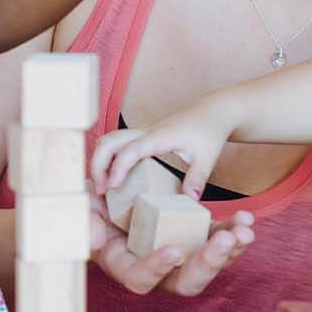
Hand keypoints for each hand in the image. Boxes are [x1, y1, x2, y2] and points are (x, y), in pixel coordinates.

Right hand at [87, 193, 256, 295]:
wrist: (114, 196)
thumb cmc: (93, 210)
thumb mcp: (82, 213)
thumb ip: (86, 225)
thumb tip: (98, 239)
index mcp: (126, 266)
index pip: (142, 279)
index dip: (156, 269)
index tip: (172, 251)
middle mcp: (158, 269)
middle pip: (186, 281)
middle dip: (208, 263)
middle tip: (223, 240)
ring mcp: (181, 255)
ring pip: (209, 264)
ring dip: (230, 249)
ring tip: (244, 229)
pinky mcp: (196, 239)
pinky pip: (218, 240)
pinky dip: (233, 230)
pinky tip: (245, 217)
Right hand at [90, 101, 238, 200]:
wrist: (213, 112)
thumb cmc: (209, 131)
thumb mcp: (208, 157)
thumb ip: (198, 177)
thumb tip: (191, 199)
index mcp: (160, 136)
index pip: (130, 150)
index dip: (118, 168)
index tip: (112, 188)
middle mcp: (146, 131)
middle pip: (109, 141)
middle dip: (98, 164)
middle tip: (100, 191)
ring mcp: (142, 132)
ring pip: (110, 140)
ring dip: (100, 161)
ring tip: (102, 187)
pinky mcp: (143, 136)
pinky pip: (118, 144)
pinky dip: (108, 158)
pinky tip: (113, 178)